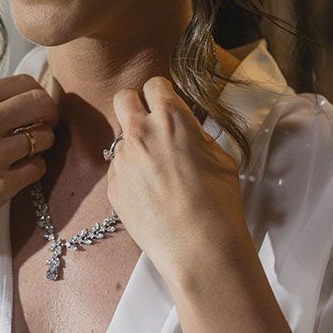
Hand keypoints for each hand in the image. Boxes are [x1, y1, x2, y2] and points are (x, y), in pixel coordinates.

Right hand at [0, 74, 59, 252]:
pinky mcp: (1, 186)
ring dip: (42, 143)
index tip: (37, 107)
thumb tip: (30, 94)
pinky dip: (33, 168)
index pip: (26, 83)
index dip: (39, 95)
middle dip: (51, 114)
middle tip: (45, 125)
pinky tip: (16, 171)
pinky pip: (37, 168)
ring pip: (45, 137)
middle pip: (43, 104)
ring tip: (26, 151)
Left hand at [106, 77, 248, 288]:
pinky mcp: (112, 185)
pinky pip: (118, 168)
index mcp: (171, 118)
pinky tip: (150, 194)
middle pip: (123, 98)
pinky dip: (130, 174)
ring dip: (134, 146)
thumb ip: (194, 134)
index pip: (154, 84)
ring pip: (120, 138)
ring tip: (157, 173)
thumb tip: (184, 128)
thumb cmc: (218, 203)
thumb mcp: (219, 157)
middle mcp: (140, 132)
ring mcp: (122, 159)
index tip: (166, 104)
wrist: (199, 248)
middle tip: (149, 123)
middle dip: (134, 105)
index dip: (161, 94)